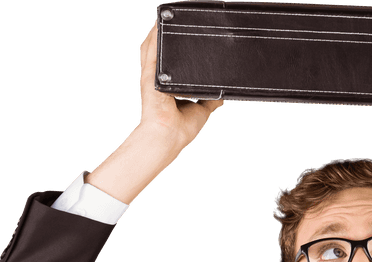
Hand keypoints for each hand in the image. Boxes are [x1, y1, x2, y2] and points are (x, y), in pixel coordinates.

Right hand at [137, 22, 223, 146]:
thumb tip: (222, 96)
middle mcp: (159, 79)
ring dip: (157, 31)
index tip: (188, 39)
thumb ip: (211, 101)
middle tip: (176, 19)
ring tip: (166, 15)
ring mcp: (152, 76)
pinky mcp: (149, 75)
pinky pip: (150, 51)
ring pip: (152, 47)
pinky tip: (159, 24)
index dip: (179, 51)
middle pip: (161, 51)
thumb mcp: (202, 110)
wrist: (170, 136)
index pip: (174, 64)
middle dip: (166, 35)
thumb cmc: (181, 129)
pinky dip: (153, 37)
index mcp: (169, 87)